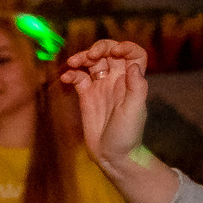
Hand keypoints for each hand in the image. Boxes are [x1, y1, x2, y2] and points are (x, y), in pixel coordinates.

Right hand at [59, 40, 152, 170]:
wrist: (113, 155)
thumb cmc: (128, 134)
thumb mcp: (136, 110)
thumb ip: (136, 87)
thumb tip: (133, 66)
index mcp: (132, 80)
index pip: (133, 54)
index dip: (125, 47)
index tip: (114, 52)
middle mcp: (117, 80)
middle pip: (109, 53)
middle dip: (99, 48)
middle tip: (89, 56)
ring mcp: (101, 87)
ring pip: (92, 63)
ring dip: (82, 58)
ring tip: (73, 63)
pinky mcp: (86, 96)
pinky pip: (79, 78)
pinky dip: (72, 74)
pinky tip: (66, 78)